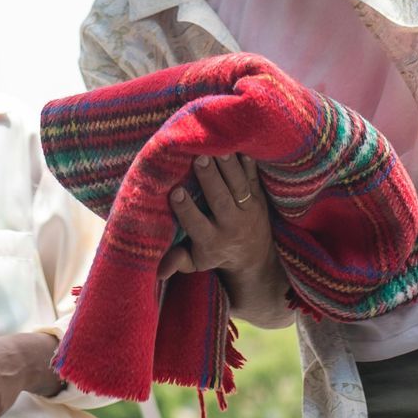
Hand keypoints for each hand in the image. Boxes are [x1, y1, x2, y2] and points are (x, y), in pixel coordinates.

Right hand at [158, 153, 272, 281]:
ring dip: (229, 167)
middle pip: (221, 200)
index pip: (197, 224)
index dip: (186, 209)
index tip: (175, 192)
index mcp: (212, 241)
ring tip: (218, 148)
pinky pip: (254, 179)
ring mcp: (248, 210)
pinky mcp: (259, 198)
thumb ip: (178, 261)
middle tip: (200, 158)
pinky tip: (240, 146)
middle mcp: (231, 225)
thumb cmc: (216, 254)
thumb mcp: (197, 263)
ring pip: (239, 186)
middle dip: (211, 180)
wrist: (255, 258)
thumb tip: (158, 272)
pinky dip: (248, 163)